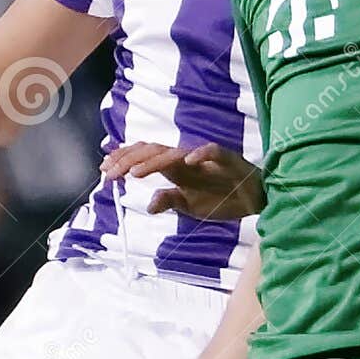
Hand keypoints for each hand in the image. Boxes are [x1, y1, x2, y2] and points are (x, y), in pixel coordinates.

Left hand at [101, 141, 263, 219]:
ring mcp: (205, 158)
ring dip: (154, 161)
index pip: (145, 158)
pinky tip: (185, 163)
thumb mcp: (190, 206)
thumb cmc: (221, 198)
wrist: (254, 199)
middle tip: (110, 173)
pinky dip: (199, 155)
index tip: (104, 170)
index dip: (124, 160)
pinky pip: (212, 152)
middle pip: (154, 152)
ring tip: (135, 173)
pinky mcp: (226, 159)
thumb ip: (170, 201)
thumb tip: (149, 205)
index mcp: (175, 169)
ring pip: (175, 152)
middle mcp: (186, 160)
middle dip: (129, 160)